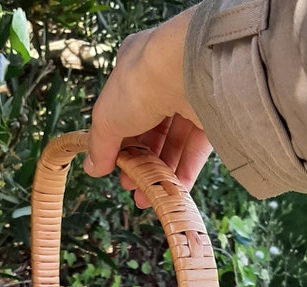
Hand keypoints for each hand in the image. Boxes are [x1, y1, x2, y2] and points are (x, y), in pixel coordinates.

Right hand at [84, 5, 212, 207]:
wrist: (186, 70)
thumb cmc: (139, 83)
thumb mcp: (107, 117)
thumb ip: (100, 145)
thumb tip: (93, 168)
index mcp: (136, 70)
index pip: (126, 111)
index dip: (120, 143)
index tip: (113, 167)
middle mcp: (165, 80)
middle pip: (152, 131)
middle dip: (141, 163)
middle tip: (132, 185)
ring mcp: (191, 97)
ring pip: (176, 142)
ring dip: (161, 173)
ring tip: (148, 197)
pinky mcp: (214, 113)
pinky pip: (197, 148)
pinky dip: (185, 172)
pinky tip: (173, 193)